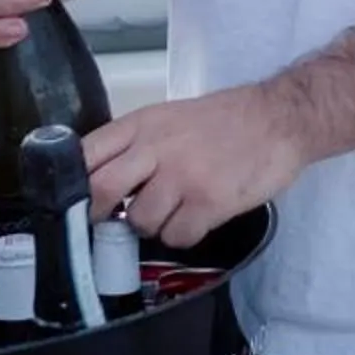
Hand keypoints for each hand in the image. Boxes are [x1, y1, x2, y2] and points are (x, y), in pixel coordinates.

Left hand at [85, 86, 309, 250]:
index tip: (75, 201)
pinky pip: (176, 236)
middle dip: (101, 215)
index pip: (86, 154)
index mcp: (143, 124)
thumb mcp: (172, 117)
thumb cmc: (227, 119)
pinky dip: (184, 235)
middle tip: (113, 221)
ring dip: (153, 226)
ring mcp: (182, 176)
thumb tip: (102, 183)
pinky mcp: (208, 202)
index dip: (72, 184)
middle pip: (100, 191)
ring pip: (139, 221)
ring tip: (175, 212)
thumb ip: (138, 144)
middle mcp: (156, 148)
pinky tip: (199, 219)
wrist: (282, 118)